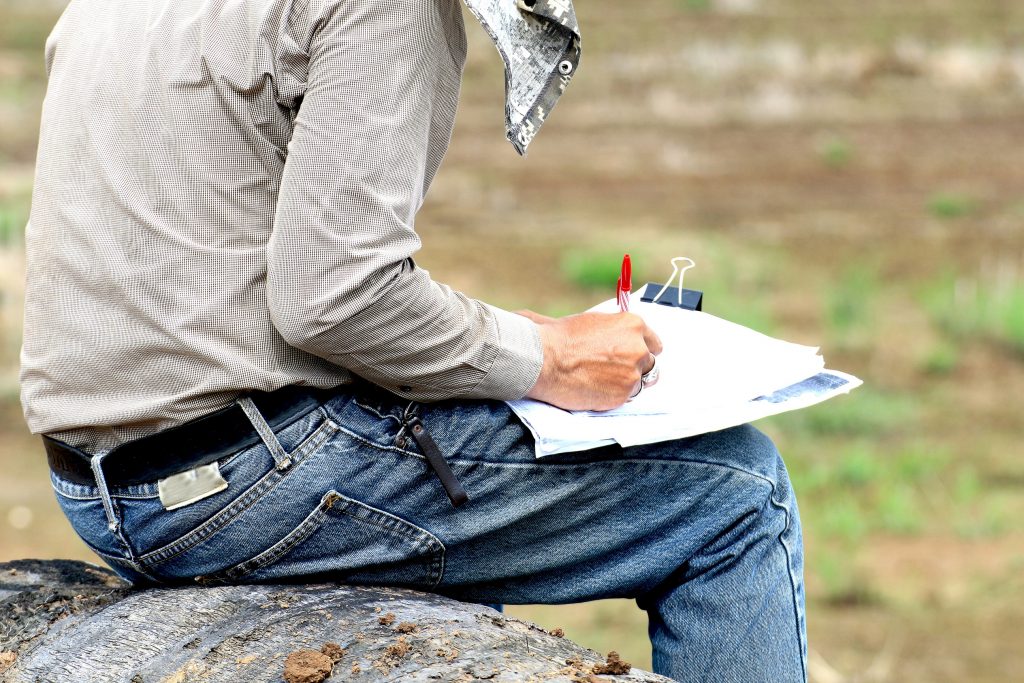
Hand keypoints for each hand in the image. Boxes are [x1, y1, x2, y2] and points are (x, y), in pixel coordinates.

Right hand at [523, 311, 661, 410]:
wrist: (545, 358)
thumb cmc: (561, 337)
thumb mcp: (594, 322)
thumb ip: (616, 332)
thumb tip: (621, 339)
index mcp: (633, 325)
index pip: (654, 343)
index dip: (642, 350)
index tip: (634, 356)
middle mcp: (638, 349)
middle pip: (650, 364)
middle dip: (635, 368)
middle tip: (615, 371)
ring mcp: (631, 374)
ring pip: (638, 383)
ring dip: (624, 383)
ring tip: (602, 381)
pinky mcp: (621, 395)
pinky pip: (624, 398)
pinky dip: (612, 396)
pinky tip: (594, 388)